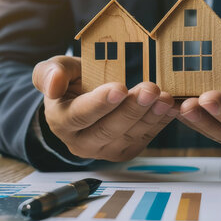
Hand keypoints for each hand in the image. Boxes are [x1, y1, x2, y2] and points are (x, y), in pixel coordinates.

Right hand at [32, 55, 176, 161]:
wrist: (84, 97)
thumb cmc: (70, 80)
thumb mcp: (55, 69)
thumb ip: (50, 73)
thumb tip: (53, 85)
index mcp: (61, 121)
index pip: (80, 115)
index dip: (100, 103)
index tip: (119, 88)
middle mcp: (81, 142)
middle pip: (108, 129)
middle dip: (131, 110)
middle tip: (150, 90)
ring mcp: (105, 150)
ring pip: (129, 136)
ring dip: (150, 117)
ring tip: (165, 98)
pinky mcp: (126, 151)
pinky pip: (144, 139)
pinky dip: (160, 123)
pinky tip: (171, 107)